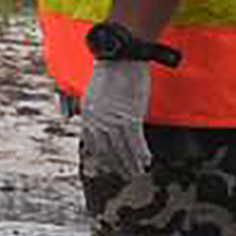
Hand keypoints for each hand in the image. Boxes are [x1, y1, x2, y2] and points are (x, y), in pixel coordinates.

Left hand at [82, 58, 155, 182]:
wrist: (120, 59)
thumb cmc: (111, 74)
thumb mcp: (95, 95)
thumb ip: (95, 111)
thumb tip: (96, 122)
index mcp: (88, 116)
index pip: (93, 144)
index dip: (103, 158)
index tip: (109, 167)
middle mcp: (97, 121)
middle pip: (107, 150)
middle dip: (117, 164)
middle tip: (126, 175)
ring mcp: (112, 120)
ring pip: (122, 148)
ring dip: (131, 162)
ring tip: (138, 172)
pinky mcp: (129, 116)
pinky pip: (135, 140)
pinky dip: (141, 152)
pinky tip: (147, 161)